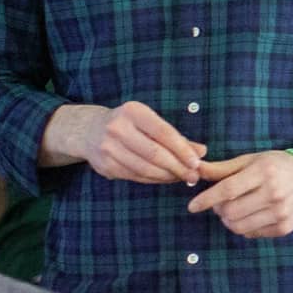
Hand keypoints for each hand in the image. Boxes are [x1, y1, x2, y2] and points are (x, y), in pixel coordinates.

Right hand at [67, 101, 205, 183]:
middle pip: (154, 153)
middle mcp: (118, 128)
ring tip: (182, 178)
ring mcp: (109, 148)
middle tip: (193, 176)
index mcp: (133, 112)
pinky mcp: (106, 166)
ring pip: (145, 168)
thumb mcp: (150, 121)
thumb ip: (176, 137)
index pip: (163, 132)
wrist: (89, 131)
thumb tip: (202, 151)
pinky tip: (165, 179)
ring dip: (167, 176)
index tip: (197, 162)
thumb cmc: (129, 124)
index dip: (182, 149)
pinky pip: (136, 177)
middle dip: (177, 167)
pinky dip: (154, 180)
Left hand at [189, 150, 292, 237]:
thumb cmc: (274, 166)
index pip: (227, 189)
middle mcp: (274, 193)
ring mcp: (281, 213)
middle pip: (230, 212)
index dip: (206, 199)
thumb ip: (222, 168)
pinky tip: (251, 215)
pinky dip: (244, 227)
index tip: (192, 206)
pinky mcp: (284, 227)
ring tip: (234, 209)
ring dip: (229, 220)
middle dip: (219, 210)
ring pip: (239, 227)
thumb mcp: (250, 161)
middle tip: (221, 203)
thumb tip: (195, 170)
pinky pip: (251, 234)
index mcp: (263, 172)